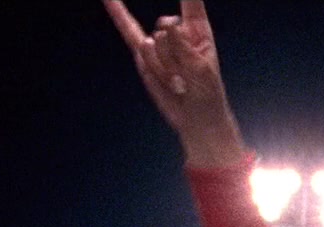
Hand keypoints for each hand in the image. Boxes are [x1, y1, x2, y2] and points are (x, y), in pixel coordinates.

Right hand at [104, 1, 244, 164]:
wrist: (194, 118)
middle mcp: (177, 29)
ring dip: (163, 68)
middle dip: (175, 55)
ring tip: (177, 82)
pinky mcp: (142, 53)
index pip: (191, 1)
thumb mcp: (202, 71)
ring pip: (152, 44)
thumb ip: (183, 46)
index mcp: (199, 29)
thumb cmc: (207, 93)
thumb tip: (165, 25)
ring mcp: (159, 40)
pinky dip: (116, 11)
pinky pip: (126, 28)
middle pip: (167, 27)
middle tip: (187, 77)